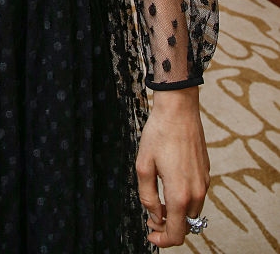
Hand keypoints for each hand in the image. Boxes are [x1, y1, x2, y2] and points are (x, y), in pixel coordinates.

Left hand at [136, 87, 209, 247]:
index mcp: (180, 194)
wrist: (179, 109)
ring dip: (178, 214)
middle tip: (151, 218)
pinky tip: (170, 187)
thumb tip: (155, 215)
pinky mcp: (206, 173)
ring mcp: (204, 182)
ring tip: (159, 202)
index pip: (177, 233)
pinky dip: (185, 200)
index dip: (163, 240)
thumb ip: (147, 196)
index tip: (151, 236)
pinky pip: (197, 196)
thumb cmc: (159, 134)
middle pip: (186, 226)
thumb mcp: (143, 165)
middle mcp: (197, 192)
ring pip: (193, 212)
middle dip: (169, 227)